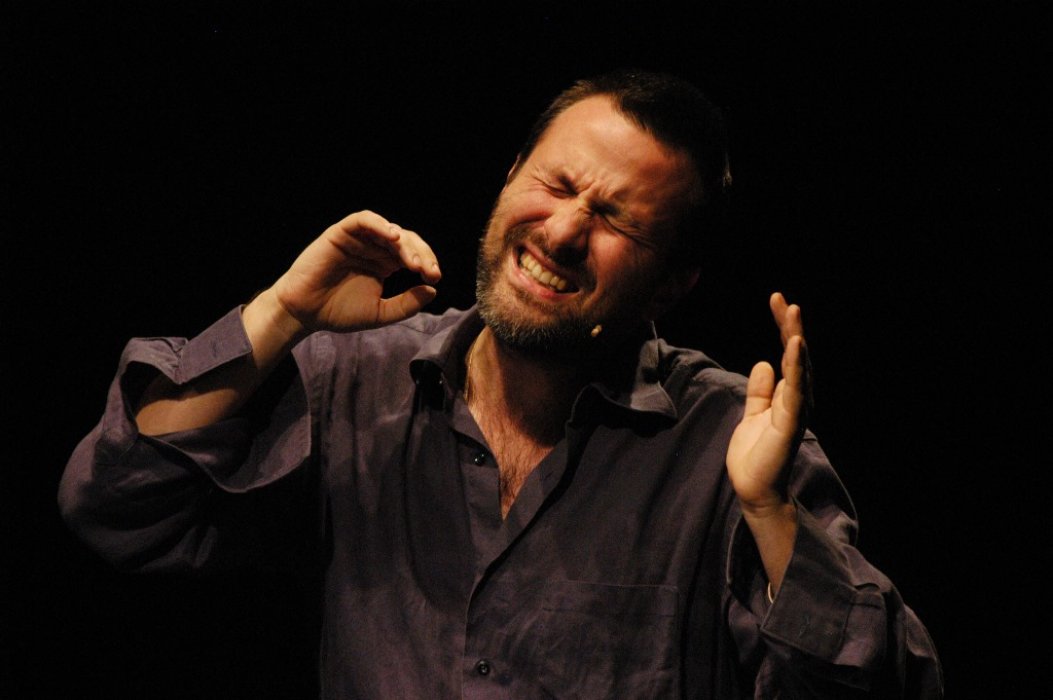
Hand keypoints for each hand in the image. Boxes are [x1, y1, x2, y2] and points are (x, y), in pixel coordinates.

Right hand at [270, 210, 441, 334]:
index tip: (435, 278)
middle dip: (421, 255)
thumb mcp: (379, 312)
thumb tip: (432, 291)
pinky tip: (393, 236)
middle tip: (429, 272)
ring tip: (413, 263)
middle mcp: (374, 248)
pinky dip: (379, 224)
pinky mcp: (341, 233)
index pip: (413, 255)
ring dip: (404, 243)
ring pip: (388, 230)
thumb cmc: (339, 312)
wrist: (306, 313)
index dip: (427, 263)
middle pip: (406, 242)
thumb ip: (406, 304)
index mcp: (385, 263)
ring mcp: (358, 239)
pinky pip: (362, 220)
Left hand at [726, 292, 811, 514]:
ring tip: (792, 313)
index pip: (788, 355)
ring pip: (800, 369)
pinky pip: (795, 391)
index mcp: (788, 396)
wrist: (754, 489)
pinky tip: (794, 346)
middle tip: (784, 300)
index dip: (784, 327)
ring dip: (796, 340)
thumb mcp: (753, 414)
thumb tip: (764, 363)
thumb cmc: (755, 455)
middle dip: (790, 327)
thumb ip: (760, 391)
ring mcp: (796, 411)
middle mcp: (797, 400)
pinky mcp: (789, 423)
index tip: (777, 301)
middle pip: (796, 356)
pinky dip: (796, 368)